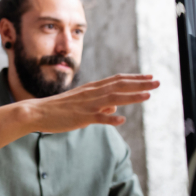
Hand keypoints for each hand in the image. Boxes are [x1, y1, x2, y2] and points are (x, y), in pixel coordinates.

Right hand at [29, 74, 159, 132]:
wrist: (37, 112)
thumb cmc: (59, 108)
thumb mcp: (82, 103)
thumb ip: (100, 103)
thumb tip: (116, 106)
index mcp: (91, 88)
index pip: (117, 80)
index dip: (134, 78)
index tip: (149, 76)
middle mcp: (91, 93)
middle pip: (119, 86)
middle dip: (140, 84)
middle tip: (158, 82)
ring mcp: (86, 105)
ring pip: (113, 98)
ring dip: (132, 97)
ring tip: (148, 96)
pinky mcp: (81, 117)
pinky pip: (98, 117)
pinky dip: (110, 117)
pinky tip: (122, 119)